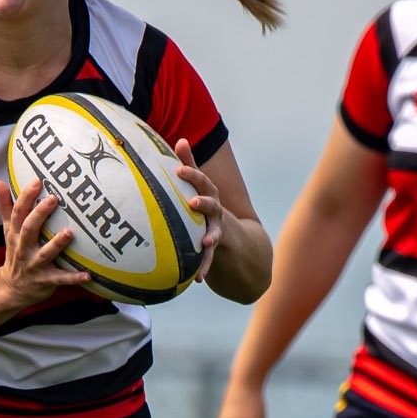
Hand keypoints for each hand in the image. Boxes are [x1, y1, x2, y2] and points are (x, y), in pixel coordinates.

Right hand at [0, 176, 88, 311]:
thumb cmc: (16, 253)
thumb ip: (6, 207)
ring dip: (57, 244)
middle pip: (28, 229)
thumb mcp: (8, 231)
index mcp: (15, 234)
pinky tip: (87, 275)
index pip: (18, 213)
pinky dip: (73, 278)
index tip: (37, 181)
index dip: (26, 196)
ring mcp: (34, 265)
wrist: (12, 288)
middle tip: (54, 198)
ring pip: (45, 254)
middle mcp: (23, 248)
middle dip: (39, 214)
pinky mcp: (45, 280)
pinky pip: (60, 279)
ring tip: (69, 232)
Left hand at [174, 139, 223, 286]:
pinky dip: (204, 266)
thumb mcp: (200, 187)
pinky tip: (198, 278)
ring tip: (206, 242)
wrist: (238, 238)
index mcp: (208, 195)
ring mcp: (217, 229)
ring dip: (210, 236)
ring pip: (214, 232)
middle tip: (193, 203)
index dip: (191, 175)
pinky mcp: (215, 248)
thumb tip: (181, 139)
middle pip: (211, 205)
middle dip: (204, 203)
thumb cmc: (207, 205)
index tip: (179, 170)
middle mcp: (215, 211)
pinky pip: (209, 258)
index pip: (201, 182)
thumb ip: (189, 165)